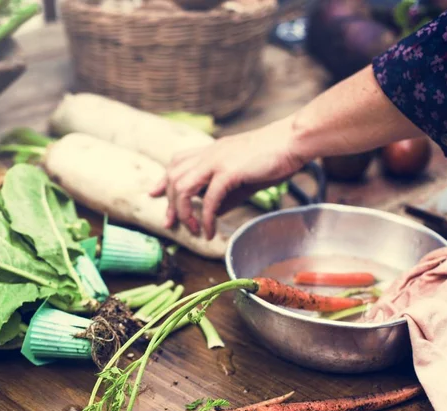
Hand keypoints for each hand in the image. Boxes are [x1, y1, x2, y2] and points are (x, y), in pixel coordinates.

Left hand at [150, 116, 305, 239]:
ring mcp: (217, 160)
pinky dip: (205, 218)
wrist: (293, 141)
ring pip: (183, 187)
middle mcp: (209, 153)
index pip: (176, 162)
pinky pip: (209, 199)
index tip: (153, 194)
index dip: (162, 179)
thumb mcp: (243, 177)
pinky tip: (210, 231)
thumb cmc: (273, 158)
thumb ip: (225, 194)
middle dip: (169, 204)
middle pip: (174, 177)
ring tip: (193, 230)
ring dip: (184, 212)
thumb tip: (213, 213)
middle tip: (172, 225)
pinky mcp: (229, 171)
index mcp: (211, 151)